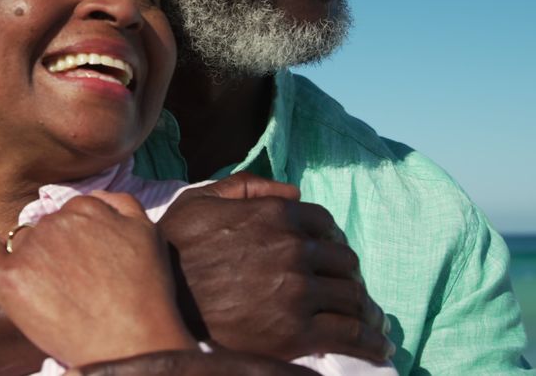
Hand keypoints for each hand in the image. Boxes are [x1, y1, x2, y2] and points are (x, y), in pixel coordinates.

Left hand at [0, 191, 196, 367]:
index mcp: (88, 208)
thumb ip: (120, 204)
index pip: (71, 213)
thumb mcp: (147, 233)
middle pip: (45, 227)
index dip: (78, 239)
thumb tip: (92, 196)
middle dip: (56, 248)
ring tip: (54, 292)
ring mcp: (33, 248)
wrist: (130, 342)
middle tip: (75, 283)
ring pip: (22, 242)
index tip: (86, 263)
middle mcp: (58, 221)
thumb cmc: (143, 294)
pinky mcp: (11, 278)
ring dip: (31, 258)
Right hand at [158, 173, 391, 361]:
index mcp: (276, 215)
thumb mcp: (200, 202)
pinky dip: (370, 341)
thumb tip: (295, 191)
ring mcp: (298, 291)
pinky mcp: (296, 332)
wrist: (157, 301)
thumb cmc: (173, 249)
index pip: (326, 225)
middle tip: (348, 292)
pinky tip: (378, 348)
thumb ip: (247, 188)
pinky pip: (349, 334)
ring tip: (373, 324)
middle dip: (347, 276)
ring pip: (352, 298)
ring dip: (366, 311)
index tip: (332, 259)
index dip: (331, 242)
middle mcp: (294, 249)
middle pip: (344, 263)